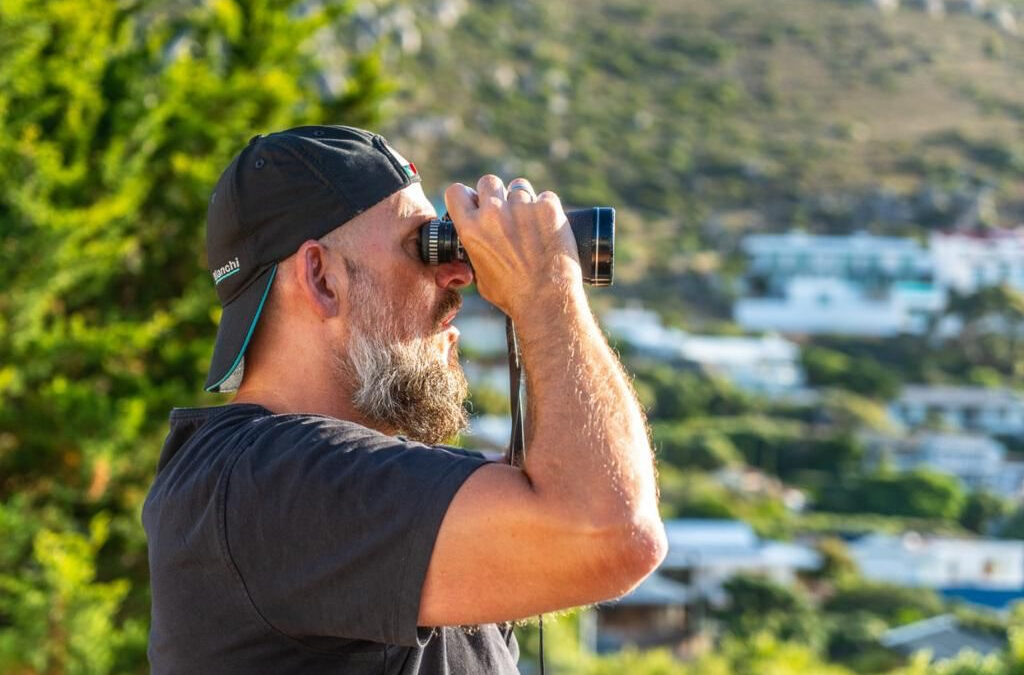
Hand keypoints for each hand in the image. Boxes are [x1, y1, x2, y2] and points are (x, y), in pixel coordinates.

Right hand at [443, 175, 581, 317]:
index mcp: (471, 229)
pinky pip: (545, 197)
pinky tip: (549, 228)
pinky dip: (547, 209)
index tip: (475, 202)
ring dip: (524, 201)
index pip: (456, 191)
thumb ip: (476, 251)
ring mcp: (521, 207)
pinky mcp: (547, 208)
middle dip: (496, 193)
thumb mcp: (480, 276)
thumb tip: (478, 243)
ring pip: (519, 186)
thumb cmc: (512, 295)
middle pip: (488, 181)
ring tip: (531, 225)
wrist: (546, 301)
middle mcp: (493, 213)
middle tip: (506, 212)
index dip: (466, 195)